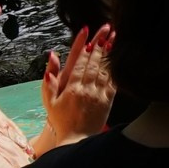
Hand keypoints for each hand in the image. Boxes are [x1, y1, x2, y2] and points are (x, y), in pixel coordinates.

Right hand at [41, 26, 115, 144]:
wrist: (76, 139)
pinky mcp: (108, 100)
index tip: (90, 33)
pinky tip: (119, 57)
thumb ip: (50, 78)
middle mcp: (87, 88)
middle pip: (95, 62)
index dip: (86, 46)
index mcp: (72, 87)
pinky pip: (113, 81)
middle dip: (101, 43)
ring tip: (114, 37)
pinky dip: (115, 68)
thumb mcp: (49, 100)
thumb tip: (52, 55)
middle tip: (107, 28)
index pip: (80, 62)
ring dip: (110, 52)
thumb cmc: (60, 120)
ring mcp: (99, 94)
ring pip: (105, 69)